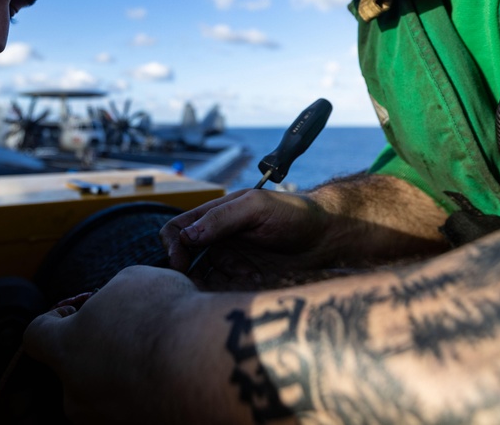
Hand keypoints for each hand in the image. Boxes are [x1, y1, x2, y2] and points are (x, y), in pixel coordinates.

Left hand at [23, 266, 204, 423]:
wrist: (205, 365)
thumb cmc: (162, 316)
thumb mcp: (131, 280)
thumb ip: (112, 296)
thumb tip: (117, 304)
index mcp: (65, 349)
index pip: (35, 336)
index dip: (54, 319)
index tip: (75, 312)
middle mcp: (76, 393)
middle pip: (73, 368)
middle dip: (96, 349)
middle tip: (130, 332)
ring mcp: (105, 420)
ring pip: (104, 392)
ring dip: (123, 373)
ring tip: (159, 355)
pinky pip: (132, 407)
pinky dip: (146, 392)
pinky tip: (171, 374)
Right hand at [159, 188, 340, 288]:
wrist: (327, 237)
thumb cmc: (294, 214)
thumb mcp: (257, 207)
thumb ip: (222, 218)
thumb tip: (188, 235)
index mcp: (214, 216)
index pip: (177, 230)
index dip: (172, 245)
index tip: (180, 262)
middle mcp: (217, 239)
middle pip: (185, 259)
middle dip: (192, 271)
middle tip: (211, 279)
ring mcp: (229, 260)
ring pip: (203, 279)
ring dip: (218, 281)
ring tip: (249, 274)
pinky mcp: (242, 280)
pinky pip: (223, 291)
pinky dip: (232, 289)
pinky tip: (256, 279)